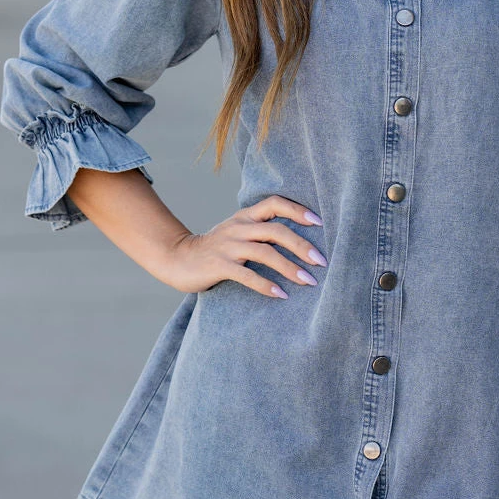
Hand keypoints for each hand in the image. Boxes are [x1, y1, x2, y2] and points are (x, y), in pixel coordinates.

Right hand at [160, 194, 326, 298]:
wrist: (177, 259)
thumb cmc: (216, 249)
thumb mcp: (238, 232)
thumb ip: (261, 231)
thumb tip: (300, 241)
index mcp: (245, 216)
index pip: (275, 203)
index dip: (298, 210)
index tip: (319, 223)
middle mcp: (238, 227)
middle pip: (276, 230)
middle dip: (302, 246)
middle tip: (322, 262)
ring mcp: (228, 246)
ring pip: (265, 253)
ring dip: (290, 268)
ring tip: (308, 281)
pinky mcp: (218, 266)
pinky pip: (247, 275)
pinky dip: (266, 285)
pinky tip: (281, 295)